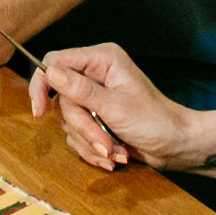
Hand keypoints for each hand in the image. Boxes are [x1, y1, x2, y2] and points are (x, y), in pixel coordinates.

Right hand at [34, 40, 197, 173]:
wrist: (176, 146)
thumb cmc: (155, 122)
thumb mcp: (115, 107)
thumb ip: (80, 90)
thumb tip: (50, 72)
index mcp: (102, 60)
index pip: (56, 62)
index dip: (42, 85)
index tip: (40, 112)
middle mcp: (95, 74)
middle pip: (62, 99)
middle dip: (82, 127)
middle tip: (103, 143)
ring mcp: (94, 97)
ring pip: (68, 120)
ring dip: (90, 141)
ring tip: (114, 152)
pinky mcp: (95, 117)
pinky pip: (77, 134)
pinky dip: (93, 148)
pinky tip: (113, 155)